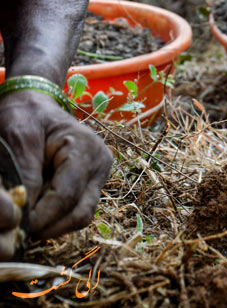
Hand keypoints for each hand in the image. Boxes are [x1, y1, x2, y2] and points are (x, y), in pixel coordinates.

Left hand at [0, 91, 111, 255]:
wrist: (35, 104)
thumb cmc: (26, 115)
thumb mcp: (18, 139)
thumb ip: (25, 174)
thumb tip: (24, 215)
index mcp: (86, 148)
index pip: (67, 195)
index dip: (41, 217)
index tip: (16, 227)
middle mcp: (100, 163)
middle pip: (80, 212)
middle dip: (48, 227)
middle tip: (19, 233)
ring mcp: (99, 175)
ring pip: (81, 216)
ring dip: (53, 226)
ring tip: (26, 226)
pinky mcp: (91, 183)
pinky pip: (77, 210)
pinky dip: (56, 219)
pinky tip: (36, 216)